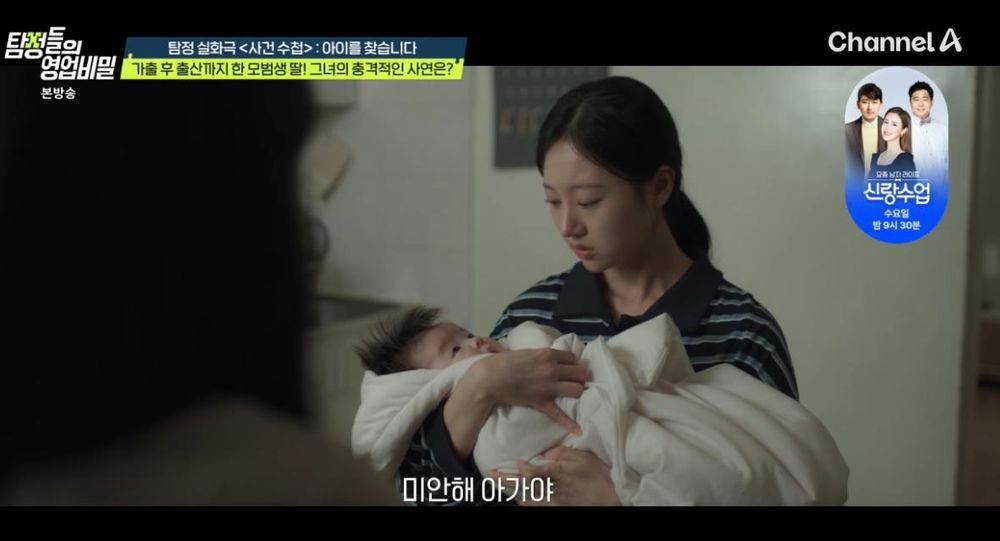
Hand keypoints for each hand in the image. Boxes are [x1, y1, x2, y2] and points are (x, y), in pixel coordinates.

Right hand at [468, 348, 588, 434]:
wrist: (490, 378)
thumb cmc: (504, 362)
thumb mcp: (528, 352)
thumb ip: (542, 356)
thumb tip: (552, 359)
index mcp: (548, 354)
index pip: (573, 358)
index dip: (572, 364)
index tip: (569, 368)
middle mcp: (552, 369)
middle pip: (580, 374)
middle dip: (578, 377)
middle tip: (573, 381)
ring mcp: (548, 387)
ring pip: (577, 390)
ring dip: (576, 392)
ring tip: (571, 394)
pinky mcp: (541, 402)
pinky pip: (559, 414)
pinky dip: (569, 423)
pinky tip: (578, 430)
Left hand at [491, 447, 619, 505]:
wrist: (611, 497)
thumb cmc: (598, 475)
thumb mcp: (584, 458)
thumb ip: (564, 454)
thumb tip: (546, 453)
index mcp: (559, 475)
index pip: (534, 475)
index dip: (522, 470)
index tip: (517, 462)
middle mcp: (553, 489)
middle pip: (524, 487)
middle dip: (505, 480)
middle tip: (490, 474)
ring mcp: (553, 501)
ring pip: (526, 498)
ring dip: (511, 491)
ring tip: (498, 482)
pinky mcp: (556, 507)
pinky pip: (535, 506)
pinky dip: (524, 501)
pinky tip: (518, 496)